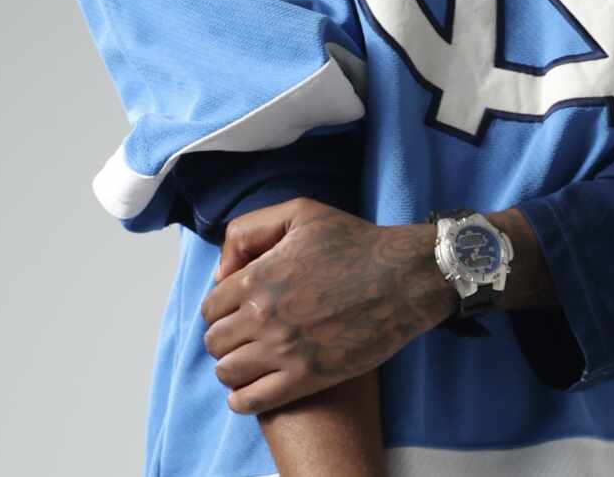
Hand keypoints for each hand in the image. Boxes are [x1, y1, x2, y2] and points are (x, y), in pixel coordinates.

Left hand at [197, 198, 453, 415]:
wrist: (404, 278)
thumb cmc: (355, 242)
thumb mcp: (299, 213)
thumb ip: (248, 231)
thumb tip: (223, 271)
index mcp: (257, 277)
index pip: (210, 308)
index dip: (221, 310)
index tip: (238, 312)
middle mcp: (263, 316)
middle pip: (214, 342)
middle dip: (226, 339)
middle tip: (247, 337)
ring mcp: (283, 350)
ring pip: (227, 372)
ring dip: (233, 368)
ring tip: (251, 362)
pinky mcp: (306, 378)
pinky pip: (251, 401)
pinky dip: (242, 399)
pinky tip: (250, 391)